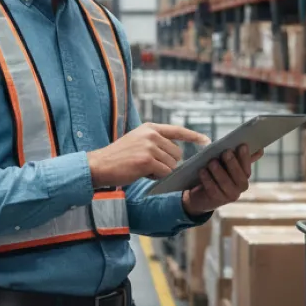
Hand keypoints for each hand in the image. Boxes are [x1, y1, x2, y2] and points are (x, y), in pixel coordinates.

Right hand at [87, 123, 210, 188]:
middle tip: (147, 165)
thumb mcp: (137, 141)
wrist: (99, 165)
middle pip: (177, 153)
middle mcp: (151, 134)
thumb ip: (156, 142)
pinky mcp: (146, 160)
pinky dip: (156, 177)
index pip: (177, 130)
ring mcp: (149, 146)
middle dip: (167, 163)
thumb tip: (177, 154)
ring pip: (171, 164)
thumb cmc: (118, 157)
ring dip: (160, 171)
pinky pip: (164, 173)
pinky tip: (141, 173)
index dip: (193, 136)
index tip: (206, 141)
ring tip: (142, 168)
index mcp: (150, 128)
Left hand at [182, 145, 262, 217]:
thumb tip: (260, 149)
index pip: (247, 167)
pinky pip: (213, 190)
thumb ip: (240, 157)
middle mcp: (240, 188)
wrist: (202, 194)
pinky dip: (207, 180)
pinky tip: (202, 171)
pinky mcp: (216, 200)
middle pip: (239, 176)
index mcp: (244, 176)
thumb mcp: (227, 164)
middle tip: (225, 152)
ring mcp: (229, 196)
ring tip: (211, 162)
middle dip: (232, 163)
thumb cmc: (217, 174)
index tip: (242, 145)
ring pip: (225, 183)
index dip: (246, 157)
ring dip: (218, 171)